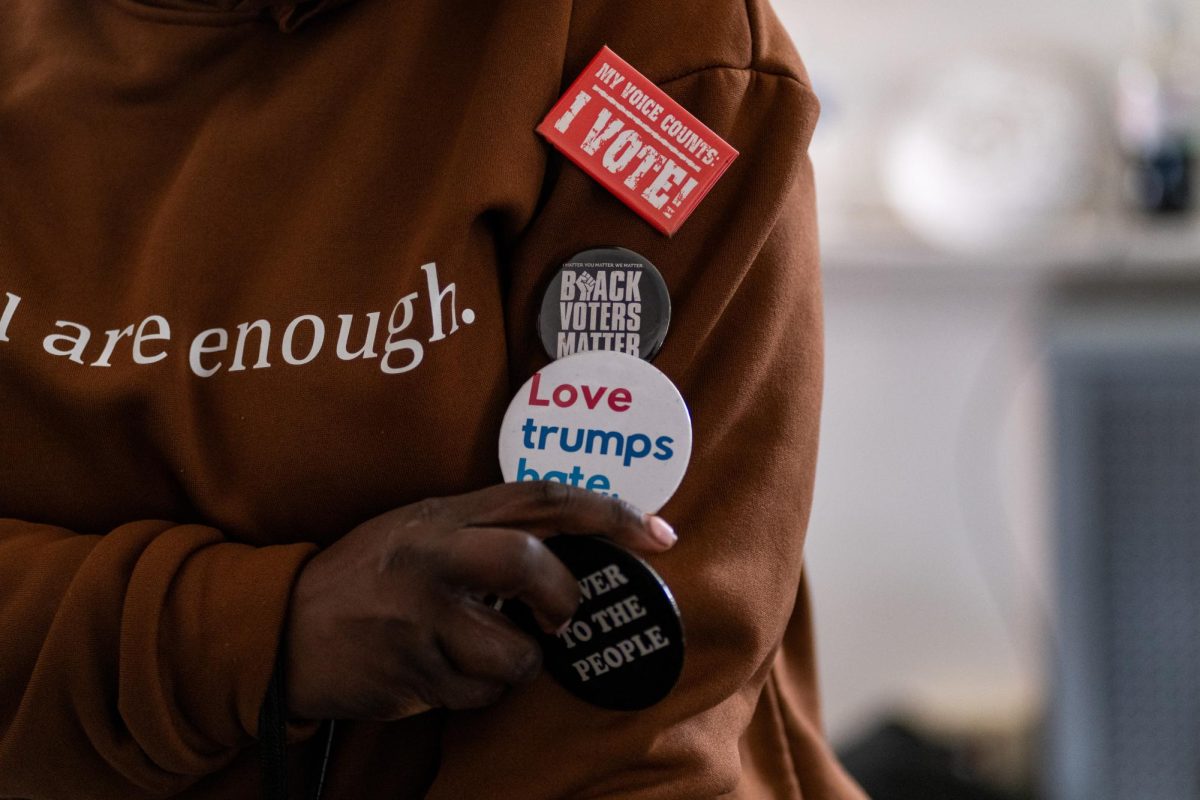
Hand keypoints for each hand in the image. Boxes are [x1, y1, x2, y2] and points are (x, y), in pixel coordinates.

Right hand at [284, 482, 676, 720]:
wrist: (283, 628)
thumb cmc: (367, 576)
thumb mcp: (421, 528)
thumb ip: (487, 530)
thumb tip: (572, 548)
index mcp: (445, 515)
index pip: (541, 499)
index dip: (608, 512)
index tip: (659, 534)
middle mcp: (434, 557)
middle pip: (531, 567)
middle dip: (562, 598)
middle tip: (559, 615)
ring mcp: (420, 618)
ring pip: (514, 653)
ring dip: (512, 662)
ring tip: (475, 649)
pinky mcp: (411, 672)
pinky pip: (479, 693)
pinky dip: (475, 690)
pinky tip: (440, 669)